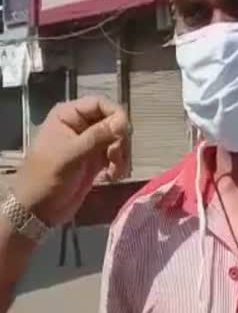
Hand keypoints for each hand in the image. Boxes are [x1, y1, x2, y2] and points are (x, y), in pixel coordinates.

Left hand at [12, 96, 129, 226]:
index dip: (116, 115)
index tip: (124, 133)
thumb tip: (124, 121)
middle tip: (117, 157)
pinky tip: (114, 177)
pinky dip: (119, 165)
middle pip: (113, 121)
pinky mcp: (96, 159)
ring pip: (118, 139)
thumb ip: (98, 136)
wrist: (39, 209)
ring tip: (116, 171)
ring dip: (122, 155)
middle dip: (120, 140)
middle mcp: (81, 125)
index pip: (100, 103)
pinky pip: (117, 155)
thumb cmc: (47, 177)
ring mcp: (90, 142)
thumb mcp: (72, 154)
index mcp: (68, 116)